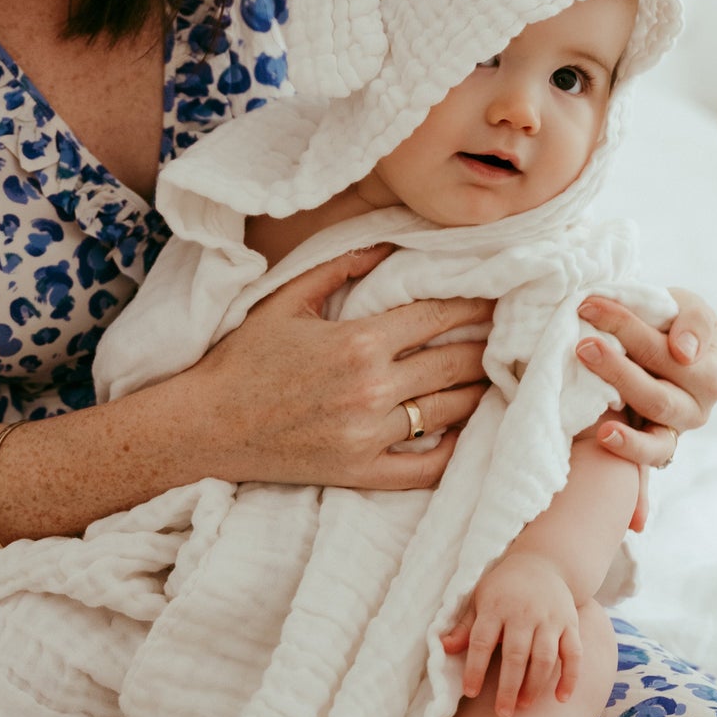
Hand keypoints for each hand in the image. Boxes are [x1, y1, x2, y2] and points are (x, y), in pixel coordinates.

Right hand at [193, 245, 493, 491]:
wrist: (206, 425)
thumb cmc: (243, 359)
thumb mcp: (288, 301)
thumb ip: (340, 267)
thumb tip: (389, 244)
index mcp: (357, 343)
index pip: (435, 318)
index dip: (472, 306)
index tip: (496, 297)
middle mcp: (371, 391)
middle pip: (452, 363)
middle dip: (486, 344)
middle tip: (510, 333)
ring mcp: (369, 436)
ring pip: (447, 411)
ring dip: (478, 391)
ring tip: (498, 375)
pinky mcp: (361, 472)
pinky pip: (424, 468)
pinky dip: (452, 451)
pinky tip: (466, 433)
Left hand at [440, 550, 579, 716]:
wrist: (544, 562)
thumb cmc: (504, 587)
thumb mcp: (480, 598)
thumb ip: (465, 626)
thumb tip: (443, 648)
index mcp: (496, 607)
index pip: (482, 641)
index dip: (475, 668)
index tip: (469, 693)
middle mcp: (524, 613)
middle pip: (516, 655)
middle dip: (508, 687)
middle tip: (502, 713)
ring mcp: (550, 619)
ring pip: (545, 657)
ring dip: (534, 685)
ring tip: (523, 706)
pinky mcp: (570, 624)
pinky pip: (574, 654)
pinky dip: (570, 677)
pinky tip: (560, 698)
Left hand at [576, 287, 716, 528]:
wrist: (660, 336)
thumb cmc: (669, 318)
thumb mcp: (685, 305)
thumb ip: (692, 322)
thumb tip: (683, 353)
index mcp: (709, 370)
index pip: (666, 351)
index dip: (627, 327)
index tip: (588, 305)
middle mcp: (697, 408)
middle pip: (657, 396)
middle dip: (618, 372)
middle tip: (582, 347)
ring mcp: (676, 434)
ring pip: (656, 443)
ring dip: (628, 440)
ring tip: (603, 431)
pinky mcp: (654, 450)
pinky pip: (648, 475)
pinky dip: (642, 499)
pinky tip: (634, 520)